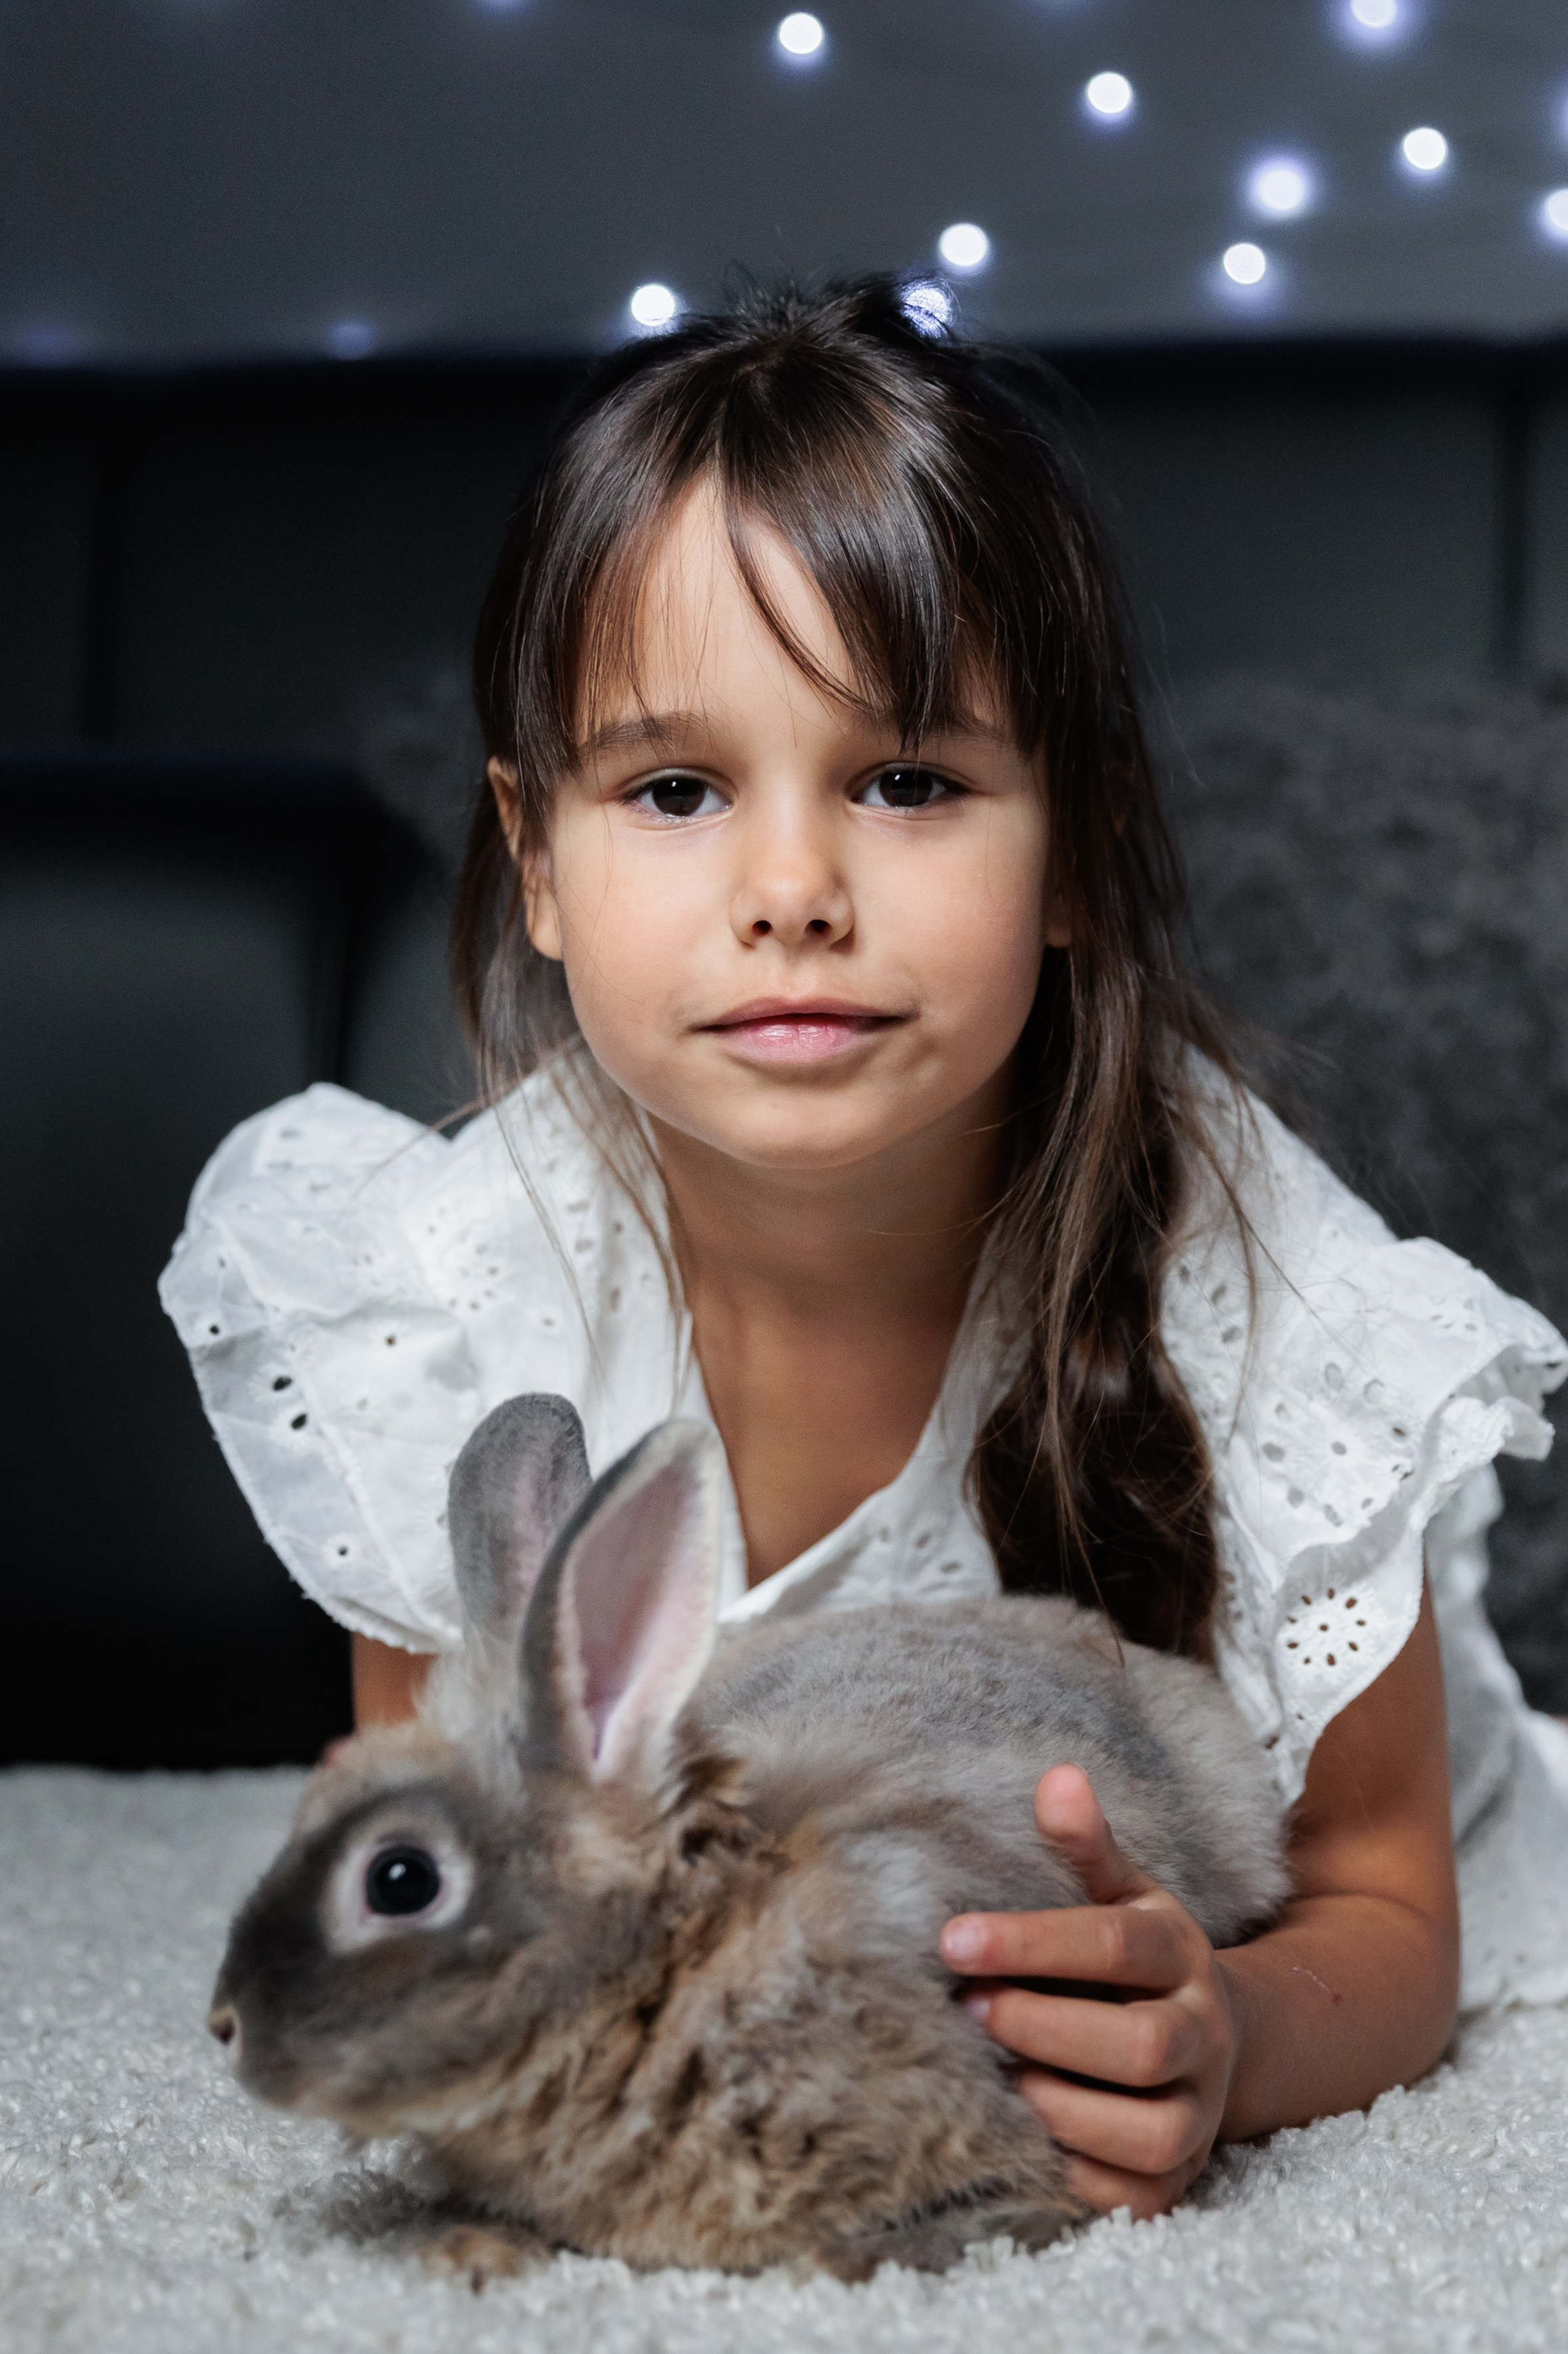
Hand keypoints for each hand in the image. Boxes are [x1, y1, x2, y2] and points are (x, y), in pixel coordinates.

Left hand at [939, 1763, 1240, 2218]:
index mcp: (1183, 1954)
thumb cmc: (1132, 1959)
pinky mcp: (1177, 2179)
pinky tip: (1018, 2134)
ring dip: (1057, 2103)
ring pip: (1147, 2129)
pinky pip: (1131, 2194)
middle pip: (1141, 2045)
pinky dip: (1073, 2170)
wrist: (1206, 2038)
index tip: (951, 1939)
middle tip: (968, 2011)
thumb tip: (1057, 1779)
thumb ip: (1084, 1845)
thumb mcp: (1118, 1895)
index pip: (1115, 1946)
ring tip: (992, 2074)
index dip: (1032, 1943)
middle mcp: (1204, 2035)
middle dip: (1044, 2029)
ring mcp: (1199, 2113)